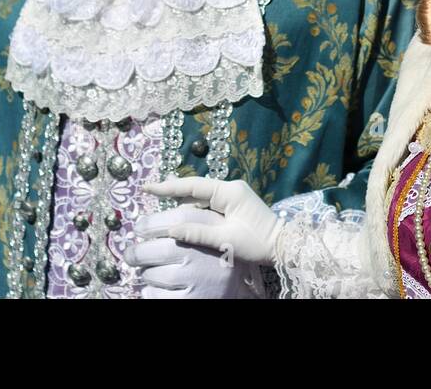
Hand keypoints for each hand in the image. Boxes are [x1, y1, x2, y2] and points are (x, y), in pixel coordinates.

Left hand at [126, 205, 253, 298]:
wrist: (232, 293)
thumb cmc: (216, 257)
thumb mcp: (213, 230)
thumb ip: (191, 212)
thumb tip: (164, 185)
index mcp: (214, 234)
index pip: (180, 219)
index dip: (154, 221)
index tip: (139, 226)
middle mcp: (206, 257)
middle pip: (163, 249)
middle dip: (138, 252)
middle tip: (130, 254)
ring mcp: (198, 281)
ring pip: (156, 274)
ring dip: (145, 272)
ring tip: (147, 270)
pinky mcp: (190, 300)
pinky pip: (156, 295)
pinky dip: (149, 290)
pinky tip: (152, 286)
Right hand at [143, 177, 281, 264]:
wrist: (282, 245)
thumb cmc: (257, 242)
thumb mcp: (226, 240)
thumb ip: (197, 233)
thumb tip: (170, 229)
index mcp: (229, 192)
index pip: (193, 186)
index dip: (168, 187)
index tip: (147, 187)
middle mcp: (230, 188)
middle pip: (195, 188)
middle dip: (172, 191)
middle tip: (148, 192)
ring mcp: (233, 195)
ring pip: (201, 195)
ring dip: (182, 200)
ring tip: (159, 202)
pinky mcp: (234, 204)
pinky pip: (209, 203)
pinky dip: (194, 207)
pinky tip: (181, 213)